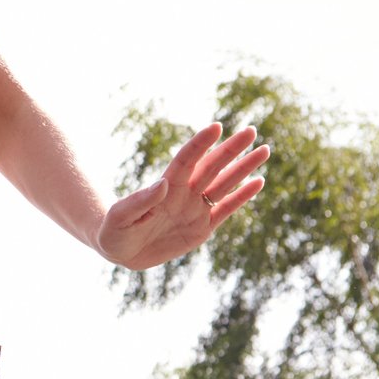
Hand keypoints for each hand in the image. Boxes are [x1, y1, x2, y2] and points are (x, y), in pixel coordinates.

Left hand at [96, 124, 269, 270]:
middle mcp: (184, 193)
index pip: (186, 161)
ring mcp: (195, 209)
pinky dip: (242, 197)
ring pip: (224, 184)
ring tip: (264, 150)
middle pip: (212, 167)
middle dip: (231, 149)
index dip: (200, 145)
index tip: (216, 127)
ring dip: (243, 167)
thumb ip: (139, 201)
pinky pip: (226, 209)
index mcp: (165, 187)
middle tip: (251, 131)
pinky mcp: (202, 228)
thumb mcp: (120, 217)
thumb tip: (162, 185)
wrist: (120, 251)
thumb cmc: (114, 231)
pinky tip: (259, 181)